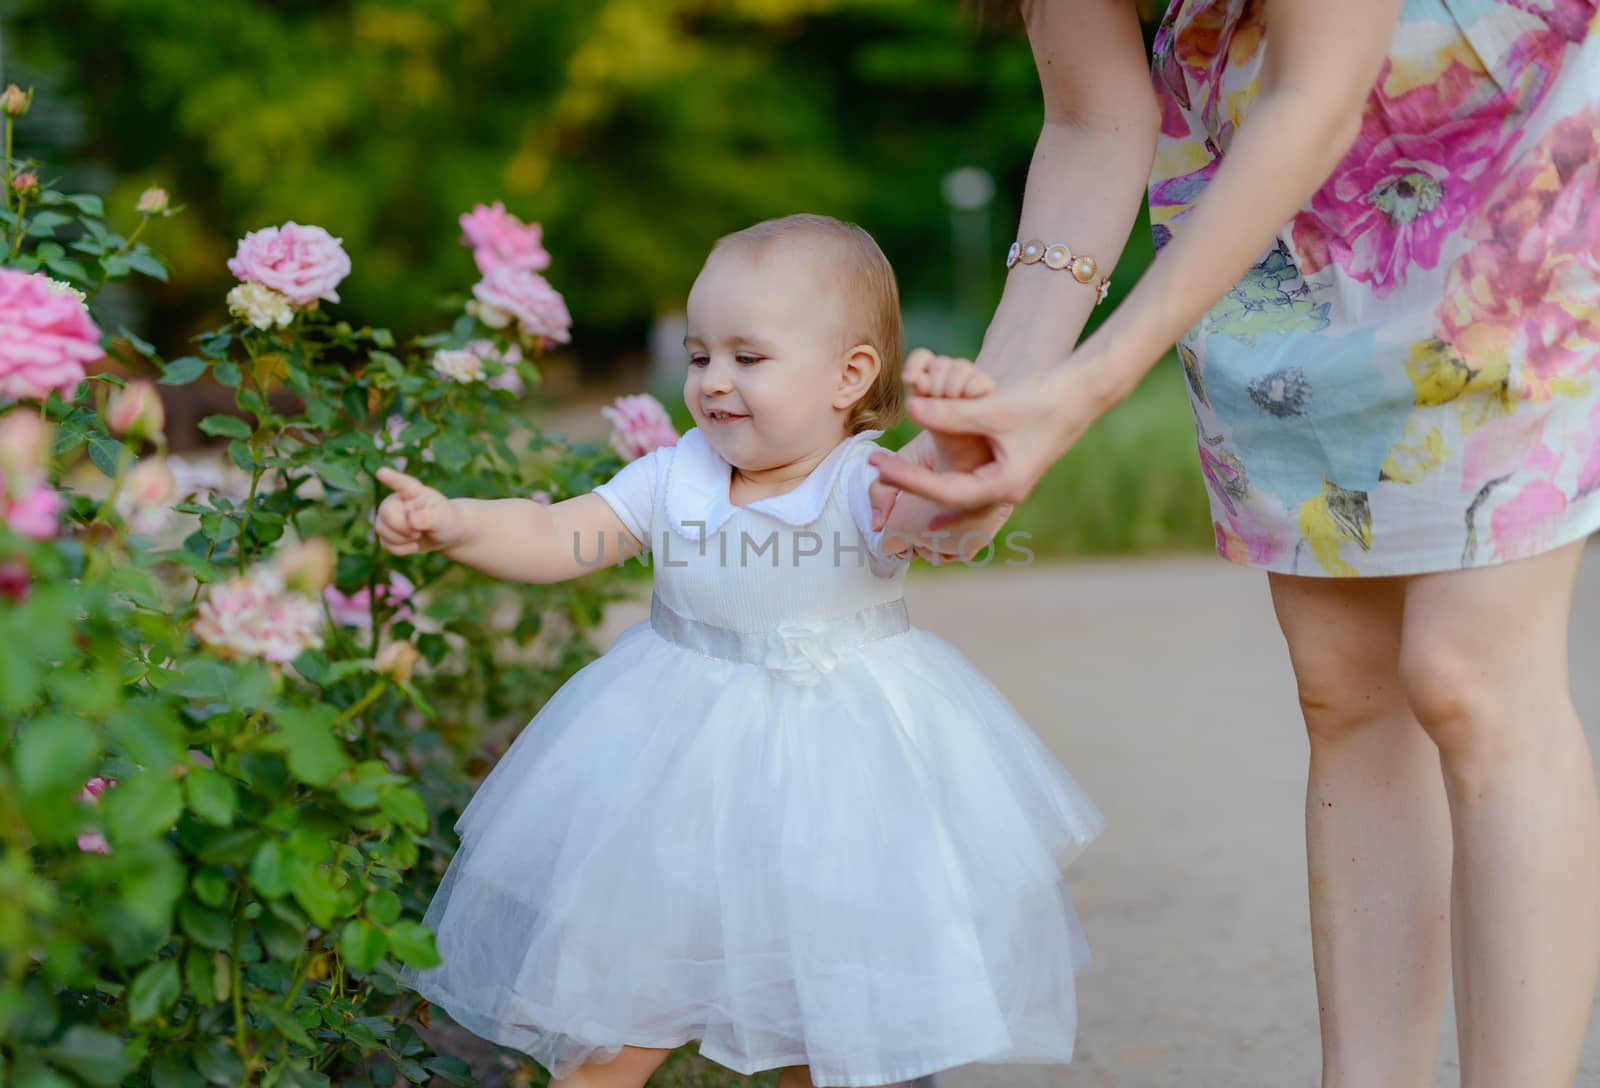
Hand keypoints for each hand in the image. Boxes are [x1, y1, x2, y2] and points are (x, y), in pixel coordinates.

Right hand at [374, 466, 465, 554]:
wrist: (444, 534)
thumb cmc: (446, 521)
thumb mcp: (444, 519)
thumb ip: (429, 518)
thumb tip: (411, 520)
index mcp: (414, 491)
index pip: (402, 483)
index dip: (391, 478)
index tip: (381, 472)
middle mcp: (397, 500)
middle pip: (385, 511)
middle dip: (401, 527)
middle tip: (419, 532)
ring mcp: (389, 516)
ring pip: (381, 529)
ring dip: (401, 540)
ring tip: (418, 537)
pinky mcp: (387, 531)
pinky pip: (384, 543)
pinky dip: (399, 549)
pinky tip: (412, 546)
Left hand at [869, 363, 1103, 529]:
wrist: (1082, 394)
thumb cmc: (1044, 401)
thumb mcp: (992, 409)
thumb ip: (951, 413)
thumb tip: (911, 408)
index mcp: (1004, 486)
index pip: (945, 491)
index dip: (909, 480)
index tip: (879, 465)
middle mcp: (1004, 492)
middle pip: (946, 500)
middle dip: (910, 486)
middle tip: (875, 468)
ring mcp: (1006, 483)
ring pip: (956, 499)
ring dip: (923, 487)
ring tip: (889, 475)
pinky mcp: (1006, 469)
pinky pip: (967, 487)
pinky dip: (943, 484)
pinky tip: (924, 483)